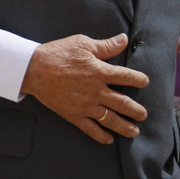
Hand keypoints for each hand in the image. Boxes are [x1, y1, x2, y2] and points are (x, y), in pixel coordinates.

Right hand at [19, 34, 148, 144]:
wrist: (34, 69)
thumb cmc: (58, 53)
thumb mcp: (82, 44)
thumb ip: (105, 45)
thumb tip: (124, 39)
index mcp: (100, 72)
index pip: (127, 77)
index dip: (139, 79)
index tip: (145, 82)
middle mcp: (96, 91)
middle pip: (123, 103)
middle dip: (136, 110)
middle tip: (143, 114)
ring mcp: (86, 105)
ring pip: (111, 119)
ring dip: (125, 126)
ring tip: (135, 131)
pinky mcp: (74, 115)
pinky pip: (91, 129)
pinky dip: (101, 136)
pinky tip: (109, 139)